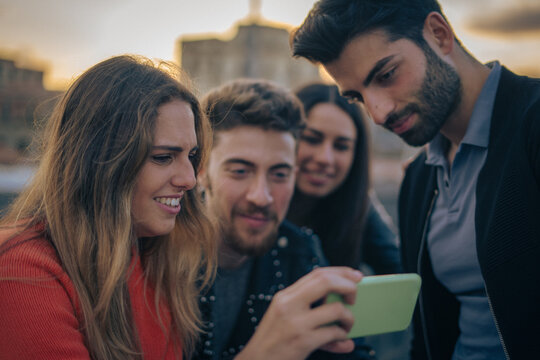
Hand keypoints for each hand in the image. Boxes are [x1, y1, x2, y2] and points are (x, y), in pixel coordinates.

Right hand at [235, 267, 362, 359]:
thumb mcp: (285, 317)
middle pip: (326, 281)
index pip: (317, 274)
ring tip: (347, 326)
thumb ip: (309, 309)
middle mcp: (289, 304)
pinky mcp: (302, 341)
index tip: (356, 275)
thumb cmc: (274, 340)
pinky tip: (341, 340)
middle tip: (354, 298)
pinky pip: (334, 332)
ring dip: (349, 318)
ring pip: (336, 309)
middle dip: (348, 286)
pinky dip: (342, 336)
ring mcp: (296, 322)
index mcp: (285, 296)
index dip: (340, 272)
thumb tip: (342, 309)